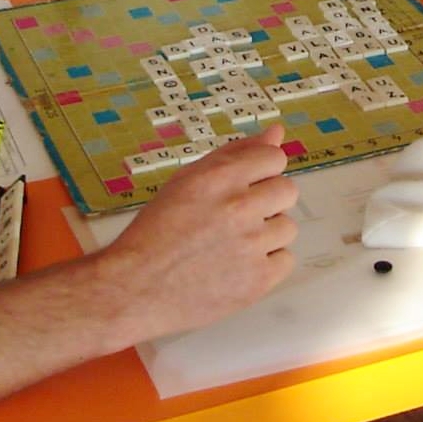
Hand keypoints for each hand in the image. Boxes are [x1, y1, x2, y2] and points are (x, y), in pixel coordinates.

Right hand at [97, 126, 298, 337]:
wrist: (135, 289)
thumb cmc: (156, 234)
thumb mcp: (186, 181)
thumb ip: (235, 153)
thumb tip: (276, 132)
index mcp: (219, 178)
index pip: (274, 157)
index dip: (261, 172)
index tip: (246, 187)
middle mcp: (238, 207)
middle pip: (287, 191)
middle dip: (266, 202)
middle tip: (235, 220)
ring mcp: (251, 245)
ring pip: (287, 227)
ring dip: (266, 235)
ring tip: (231, 246)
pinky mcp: (258, 280)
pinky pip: (286, 261)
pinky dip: (266, 265)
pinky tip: (237, 267)